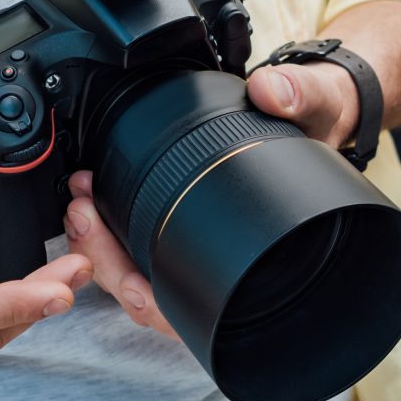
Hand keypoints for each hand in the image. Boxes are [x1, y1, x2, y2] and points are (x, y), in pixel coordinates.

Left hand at [59, 45, 373, 340]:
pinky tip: (88, 200)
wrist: (317, 112)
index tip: (131, 281)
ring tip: (79, 202)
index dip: (164, 307)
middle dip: (108, 263)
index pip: (204, 309)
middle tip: (84, 214)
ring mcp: (196, 251)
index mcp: (260, 259)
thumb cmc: (320, 127)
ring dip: (98, 248)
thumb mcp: (319, 107)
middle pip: (152, 300)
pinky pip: (132, 251)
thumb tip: (271, 92)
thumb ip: (300, 96)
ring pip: (134, 280)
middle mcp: (223, 265)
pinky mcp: (175, 228)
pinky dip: (105, 233)